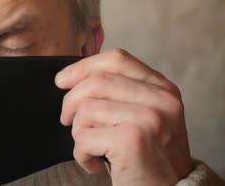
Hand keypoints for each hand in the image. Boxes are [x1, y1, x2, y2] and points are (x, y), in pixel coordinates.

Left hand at [55, 49, 191, 185]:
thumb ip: (120, 93)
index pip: (116, 59)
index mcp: (163, 88)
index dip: (83, 67)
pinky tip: (95, 164)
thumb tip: (71, 77)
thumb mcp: (144, 118)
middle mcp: (161, 99)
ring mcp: (149, 118)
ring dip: (78, 133)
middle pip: (95, 82)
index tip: (62, 81)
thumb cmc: (148, 159)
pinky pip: (84, 136)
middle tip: (67, 122)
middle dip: (71, 103)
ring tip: (92, 149)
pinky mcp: (133, 140)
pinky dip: (81, 154)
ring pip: (86, 109)